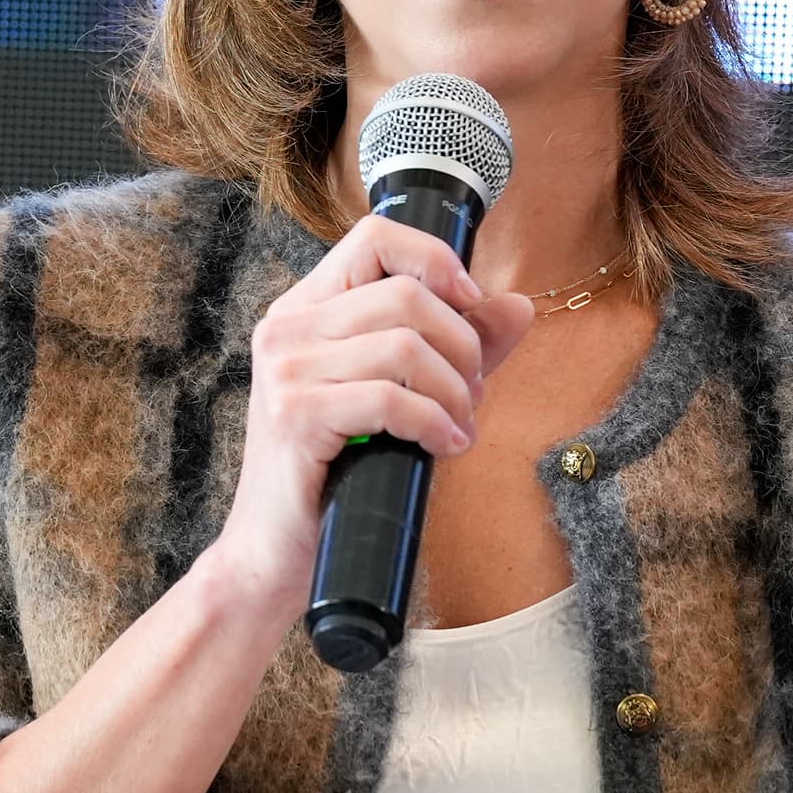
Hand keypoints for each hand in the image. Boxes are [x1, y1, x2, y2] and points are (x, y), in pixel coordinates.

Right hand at [203, 213, 535, 608]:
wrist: (275, 555)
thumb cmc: (339, 474)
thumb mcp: (403, 398)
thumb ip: (456, 348)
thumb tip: (517, 305)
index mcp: (305, 310)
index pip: (374, 238)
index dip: (435, 258)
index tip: (471, 302)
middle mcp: (287, 327)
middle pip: (405, 294)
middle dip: (462, 345)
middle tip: (472, 395)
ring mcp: (286, 369)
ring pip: (405, 344)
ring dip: (454, 391)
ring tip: (460, 426)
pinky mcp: (295, 414)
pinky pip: (391, 397)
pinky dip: (435, 423)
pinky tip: (446, 447)